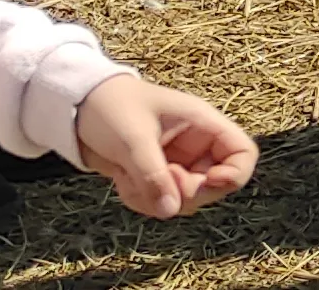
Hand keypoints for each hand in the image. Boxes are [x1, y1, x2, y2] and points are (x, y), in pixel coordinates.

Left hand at [72, 74, 257, 218]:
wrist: (75, 108)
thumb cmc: (110, 107)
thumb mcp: (133, 139)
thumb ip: (153, 175)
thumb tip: (171, 211)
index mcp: (202, 124)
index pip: (242, 153)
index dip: (234, 174)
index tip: (208, 183)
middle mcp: (196, 146)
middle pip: (215, 186)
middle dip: (186, 193)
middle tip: (157, 183)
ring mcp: (177, 163)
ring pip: (185, 200)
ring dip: (157, 199)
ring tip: (129, 178)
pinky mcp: (157, 177)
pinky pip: (161, 204)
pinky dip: (141, 200)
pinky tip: (122, 180)